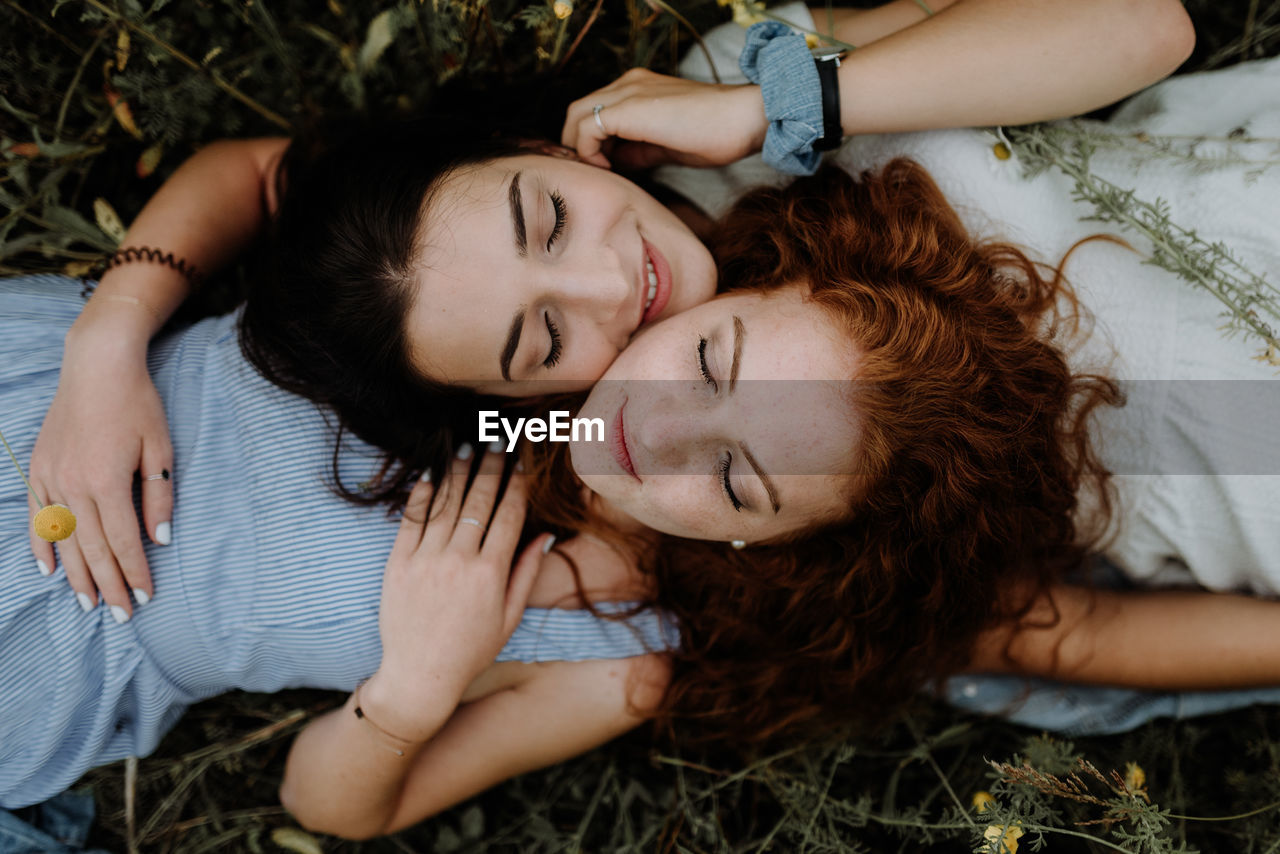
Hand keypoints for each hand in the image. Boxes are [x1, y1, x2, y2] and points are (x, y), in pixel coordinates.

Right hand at [29, 310, 172, 620]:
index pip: (123, 542)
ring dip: (77, 575)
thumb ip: (159, 496)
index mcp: (107, 482)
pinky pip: (38, 515)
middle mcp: (73, 485)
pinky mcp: (38, 467)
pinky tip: (49, 569)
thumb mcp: (160, 449)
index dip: (135, 573)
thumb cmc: (137, 404)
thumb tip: (158, 539)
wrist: (97, 365)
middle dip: (109, 585)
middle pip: (92, 548)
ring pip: (63, 539)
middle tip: (121, 616)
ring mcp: (50, 477)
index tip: (146, 598)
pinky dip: (42, 544)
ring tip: (89, 604)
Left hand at [366, 448, 552, 741]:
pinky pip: (412, 520)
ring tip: (468, 448)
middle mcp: (459, 560)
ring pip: (446, 503)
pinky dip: (422, 495)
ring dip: (459, 472)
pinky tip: (431, 475)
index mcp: (490, 573)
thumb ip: (526, 573)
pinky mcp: (398, 563)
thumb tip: (545, 536)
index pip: (509, 514)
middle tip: (496, 441)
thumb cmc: (470, 651)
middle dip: (491, 466)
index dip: (518, 483)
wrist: (419, 675)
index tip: (522, 461)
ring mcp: (426, 560)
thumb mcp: (509, 617)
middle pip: (479, 501)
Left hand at [562, 68, 767, 169]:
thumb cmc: (717, 133)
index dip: (590, 142)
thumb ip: (639, 150)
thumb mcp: (668, 145)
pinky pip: (587, 128)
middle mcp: (628, 83)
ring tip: (601, 172)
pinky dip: (588, 151)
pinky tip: (609, 168)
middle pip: (578, 110)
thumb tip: (617, 162)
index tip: (605, 168)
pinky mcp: (628, 108)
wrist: (743, 118)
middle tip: (595, 173)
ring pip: (576, 114)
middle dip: (577, 144)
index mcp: (638, 88)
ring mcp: (627, 92)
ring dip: (579, 148)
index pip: (595, 111)